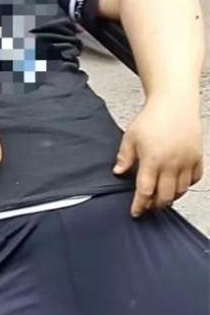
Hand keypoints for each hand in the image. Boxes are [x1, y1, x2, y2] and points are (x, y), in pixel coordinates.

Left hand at [113, 96, 202, 217]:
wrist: (175, 101)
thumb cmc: (152, 117)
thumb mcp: (131, 136)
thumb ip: (124, 157)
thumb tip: (118, 172)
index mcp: (152, 160)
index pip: (145, 191)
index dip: (140, 205)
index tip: (135, 212)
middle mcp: (171, 163)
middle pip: (164, 196)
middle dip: (155, 205)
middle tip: (148, 206)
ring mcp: (186, 161)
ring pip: (180, 191)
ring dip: (170, 197)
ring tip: (161, 197)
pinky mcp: (197, 156)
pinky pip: (194, 179)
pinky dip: (186, 185)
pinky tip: (177, 184)